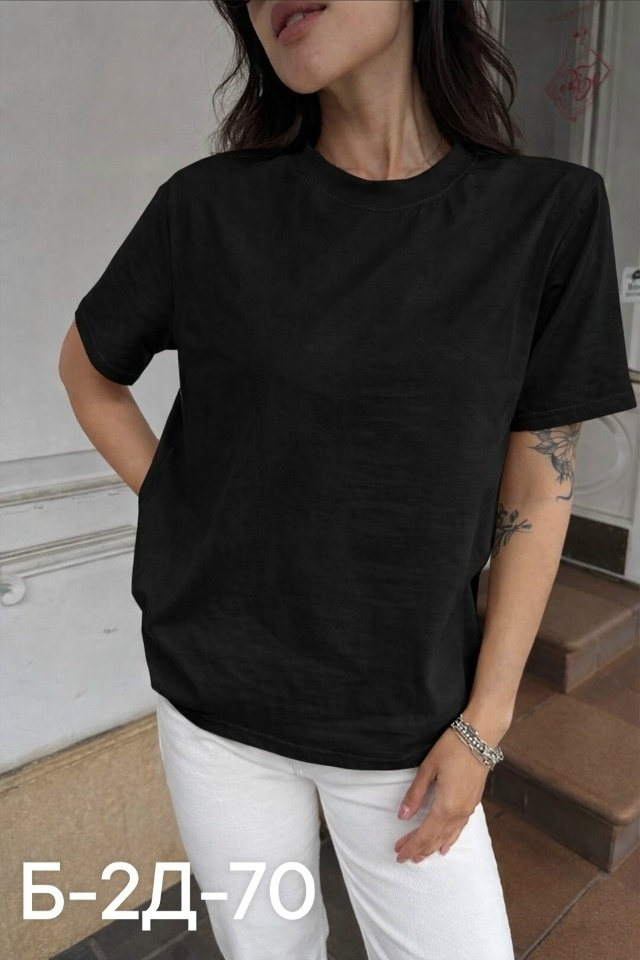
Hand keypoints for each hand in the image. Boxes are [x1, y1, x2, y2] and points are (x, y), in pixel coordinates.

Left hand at [394, 726, 490, 861]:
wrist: (481, 736)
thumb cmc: (452, 748)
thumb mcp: (428, 769)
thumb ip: (415, 795)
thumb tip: (402, 817)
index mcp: (446, 806)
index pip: (425, 835)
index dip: (411, 846)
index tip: (398, 854)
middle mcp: (459, 813)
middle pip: (436, 839)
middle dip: (419, 849)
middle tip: (404, 857)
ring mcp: (468, 809)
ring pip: (449, 836)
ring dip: (433, 847)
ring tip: (421, 857)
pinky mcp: (473, 802)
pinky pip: (459, 829)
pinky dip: (449, 839)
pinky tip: (446, 845)